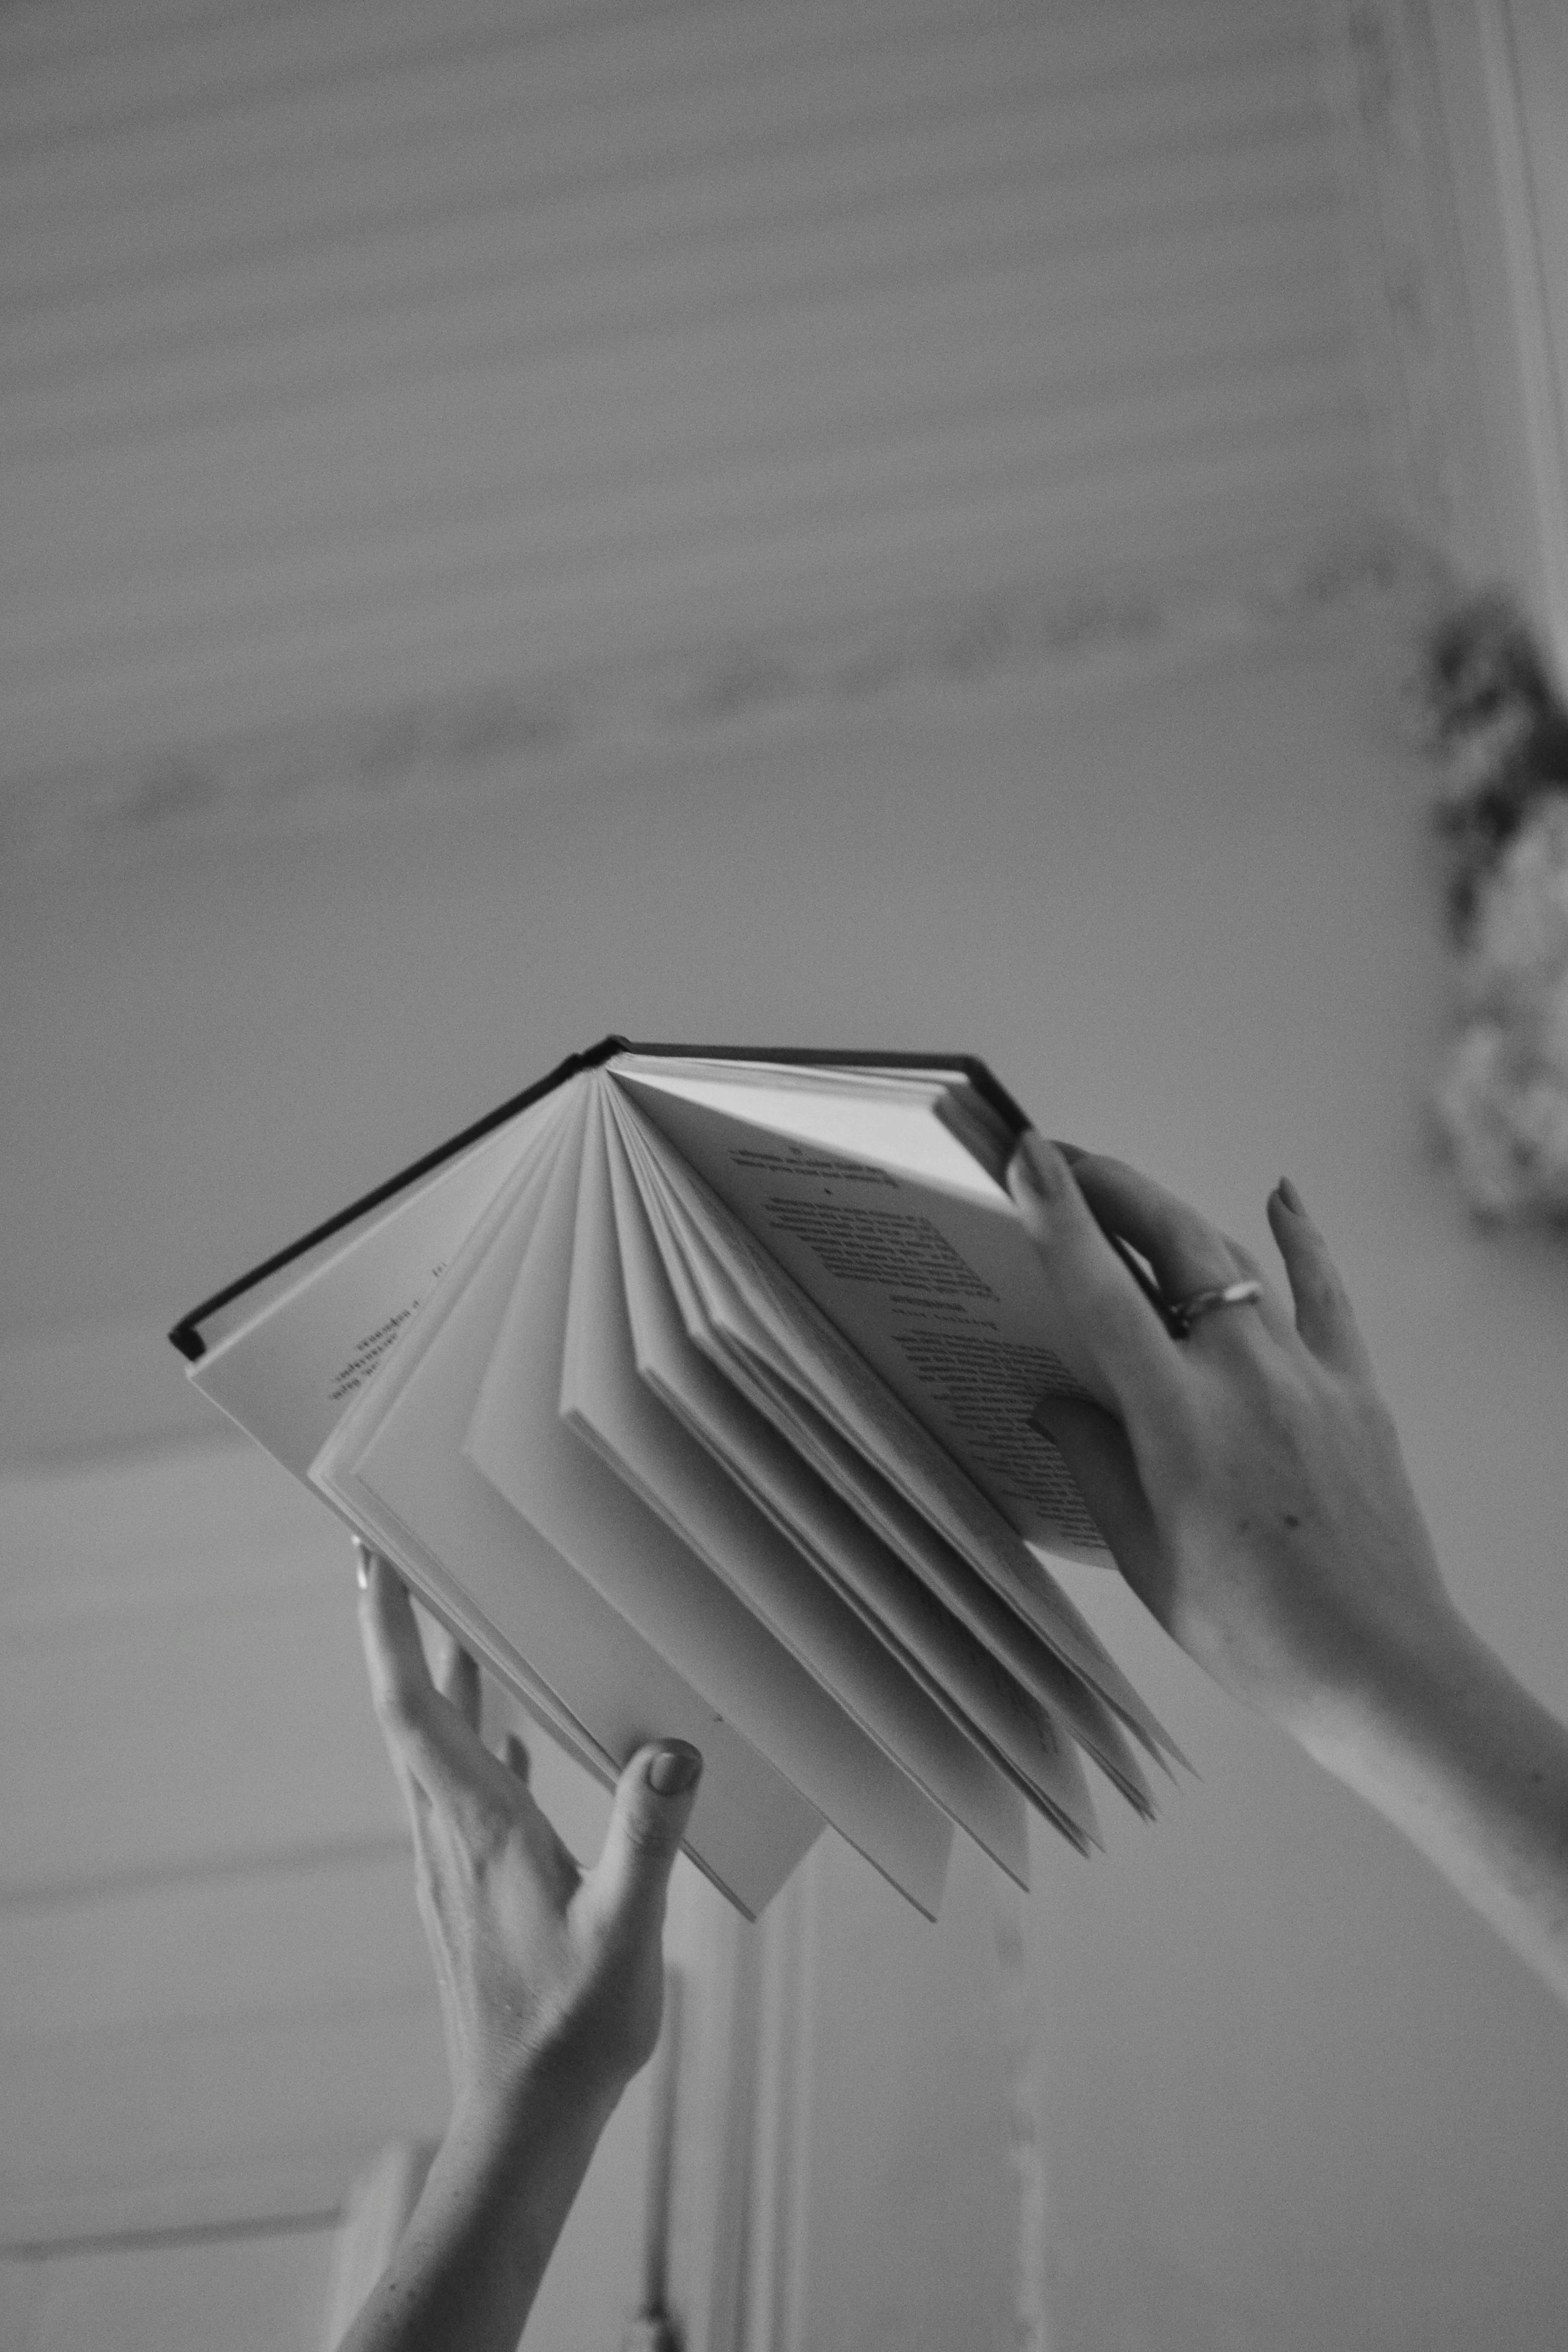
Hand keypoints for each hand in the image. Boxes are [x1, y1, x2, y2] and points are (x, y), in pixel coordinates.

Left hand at [355, 1545, 702, 2123]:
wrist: (525, 2121)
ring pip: (436, 1750)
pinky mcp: (471, 1890)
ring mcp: (453, 1864)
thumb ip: (646, 1838)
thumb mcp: (626, 1930)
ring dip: (440, 1683)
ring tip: (457, 1621)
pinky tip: (506, 1741)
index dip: (386, 1627)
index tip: (370, 1557)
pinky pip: (463, 1792)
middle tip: (401, 1553)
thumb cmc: (573, 2029)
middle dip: (404, 1629)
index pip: (412, 1706)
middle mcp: (447, 1835)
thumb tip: (672, 1750)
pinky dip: (475, 1744)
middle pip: (412, 1711)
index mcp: (475, 1827)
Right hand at [1007, 1139, 1456, 1750]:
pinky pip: (1324, 1294)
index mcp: (1179, 1420)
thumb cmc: (1255, 1630)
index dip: (1060, 1216)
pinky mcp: (1356, 1389)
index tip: (1029, 1156)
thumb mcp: (1145, 1556)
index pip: (1103, 1291)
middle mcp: (1245, 1376)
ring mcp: (1309, 1375)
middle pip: (1173, 1243)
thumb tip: (1058, 1402)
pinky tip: (1281, 1199)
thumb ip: (1096, 1461)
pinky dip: (1299, 1239)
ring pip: (1235, 1261)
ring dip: (1176, 1218)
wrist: (1381, 1667)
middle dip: (1114, 1188)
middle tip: (1068, 1163)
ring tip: (1133, 1198)